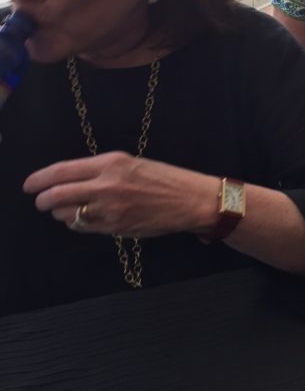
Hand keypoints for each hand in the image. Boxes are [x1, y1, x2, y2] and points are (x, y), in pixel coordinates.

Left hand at [24, 152, 218, 237]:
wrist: (189, 200)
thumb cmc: (163, 178)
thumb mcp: (131, 163)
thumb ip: (101, 171)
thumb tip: (70, 180)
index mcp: (111, 163)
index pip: (63, 171)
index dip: (40, 178)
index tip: (29, 185)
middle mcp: (107, 185)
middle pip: (58, 194)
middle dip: (43, 200)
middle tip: (40, 202)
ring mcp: (110, 209)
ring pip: (68, 213)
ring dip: (60, 213)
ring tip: (65, 210)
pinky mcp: (115, 227)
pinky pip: (84, 227)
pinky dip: (77, 223)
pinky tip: (82, 218)